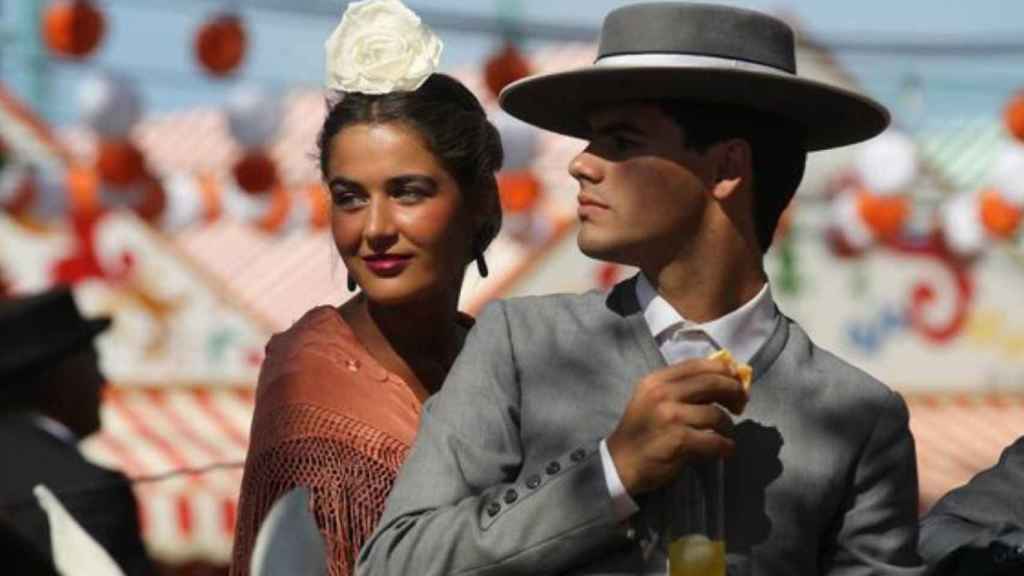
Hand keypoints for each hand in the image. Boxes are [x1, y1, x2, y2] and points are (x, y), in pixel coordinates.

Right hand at [606, 357, 746, 495]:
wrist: (620, 463)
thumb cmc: (641, 431)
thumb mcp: (652, 400)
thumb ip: (679, 388)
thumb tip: (721, 380)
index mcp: (656, 380)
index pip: (696, 365)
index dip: (722, 370)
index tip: (736, 378)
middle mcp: (662, 394)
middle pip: (711, 383)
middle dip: (734, 392)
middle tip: (741, 403)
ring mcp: (670, 416)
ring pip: (716, 414)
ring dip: (728, 425)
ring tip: (726, 433)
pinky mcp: (679, 440)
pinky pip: (714, 440)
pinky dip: (725, 446)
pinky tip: (726, 449)